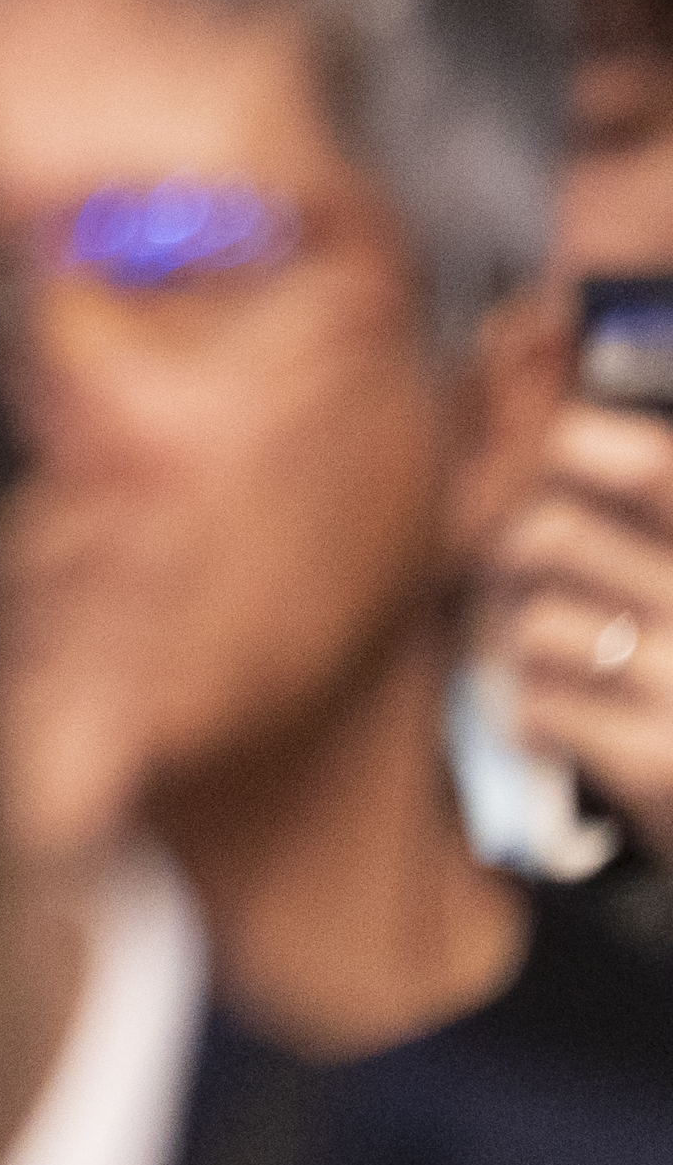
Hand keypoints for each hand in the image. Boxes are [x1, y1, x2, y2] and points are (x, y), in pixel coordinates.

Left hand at [488, 401, 672, 836]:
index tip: (541, 479)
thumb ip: (624, 497)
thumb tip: (521, 402)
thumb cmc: (671, 667)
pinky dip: (530, 717)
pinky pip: (537, 706)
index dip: (568, 455)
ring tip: (544, 664)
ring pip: (533, 624)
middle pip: (551, 536)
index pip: (644, 464)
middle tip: (512, 586)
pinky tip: (563, 728)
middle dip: (508, 561)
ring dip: (514, 646)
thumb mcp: (664, 565)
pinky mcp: (660, 762)